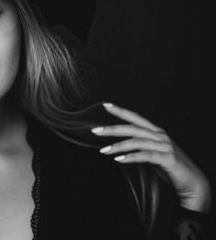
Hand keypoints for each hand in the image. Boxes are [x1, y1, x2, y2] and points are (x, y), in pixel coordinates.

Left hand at [91, 102, 211, 212]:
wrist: (192, 182)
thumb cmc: (169, 168)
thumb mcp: (152, 154)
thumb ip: (139, 146)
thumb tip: (118, 145)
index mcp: (156, 132)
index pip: (136, 118)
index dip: (121, 111)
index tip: (105, 105)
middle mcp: (160, 136)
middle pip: (132, 128)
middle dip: (112, 129)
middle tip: (95, 131)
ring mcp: (165, 146)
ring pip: (137, 141)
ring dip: (118, 146)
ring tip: (103, 150)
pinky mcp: (168, 158)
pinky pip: (146, 155)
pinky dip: (130, 157)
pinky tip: (118, 159)